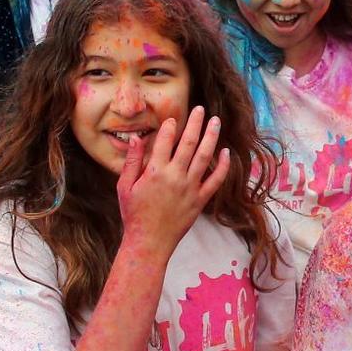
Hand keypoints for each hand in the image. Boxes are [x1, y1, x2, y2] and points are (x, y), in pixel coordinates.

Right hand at [116, 106, 229, 255]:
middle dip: (195, 123)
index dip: (170, 127)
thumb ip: (132, 161)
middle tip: (200, 109)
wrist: (149, 242)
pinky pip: (216, 180)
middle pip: (188, 143)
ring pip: (204, 156)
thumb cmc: (133, 214)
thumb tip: (136, 138)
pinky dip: (223, 166)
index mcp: (155, 172)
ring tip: (215, 121)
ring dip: (211, 137)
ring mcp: (190, 188)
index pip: (165, 141)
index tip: (173, 118)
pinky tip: (226, 153)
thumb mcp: (124, 186)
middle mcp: (175, 176)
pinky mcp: (200, 200)